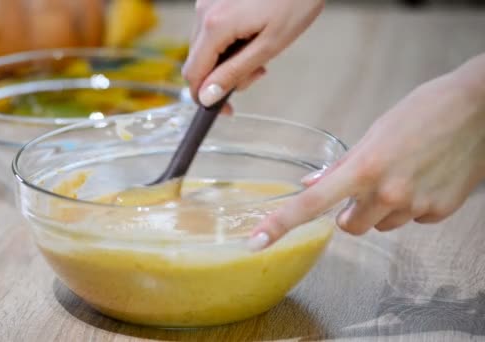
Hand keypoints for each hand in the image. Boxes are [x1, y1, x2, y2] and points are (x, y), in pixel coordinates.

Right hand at [182, 0, 324, 105]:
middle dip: (221, 77)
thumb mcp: (269, 45)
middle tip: (256, 74)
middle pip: (197, 61)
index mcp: (215, 25)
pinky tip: (252, 34)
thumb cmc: (296, 0)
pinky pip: (211, 28)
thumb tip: (207, 97)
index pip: (193, 75)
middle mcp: (203, 11)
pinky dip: (228, 40)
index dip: (204, 98)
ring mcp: (206, 1)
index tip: (224, 109)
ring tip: (259, 50)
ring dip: (226, 58)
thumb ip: (235, 73)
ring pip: (204, 46)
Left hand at [249, 54, 484, 249]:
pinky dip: (412, 206)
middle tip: (363, 188)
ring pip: (381, 224)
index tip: (257, 240)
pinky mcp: (440, 212)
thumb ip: (342, 165)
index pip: (312, 203)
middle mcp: (388, 191)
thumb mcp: (375, 132)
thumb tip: (311, 184)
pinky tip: (424, 179)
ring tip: (401, 175)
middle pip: (348, 226)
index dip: (281, 223)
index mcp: (364, 167)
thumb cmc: (424, 110)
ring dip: (382, 209)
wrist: (479, 107)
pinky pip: (412, 220)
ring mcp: (416, 204)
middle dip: (349, 213)